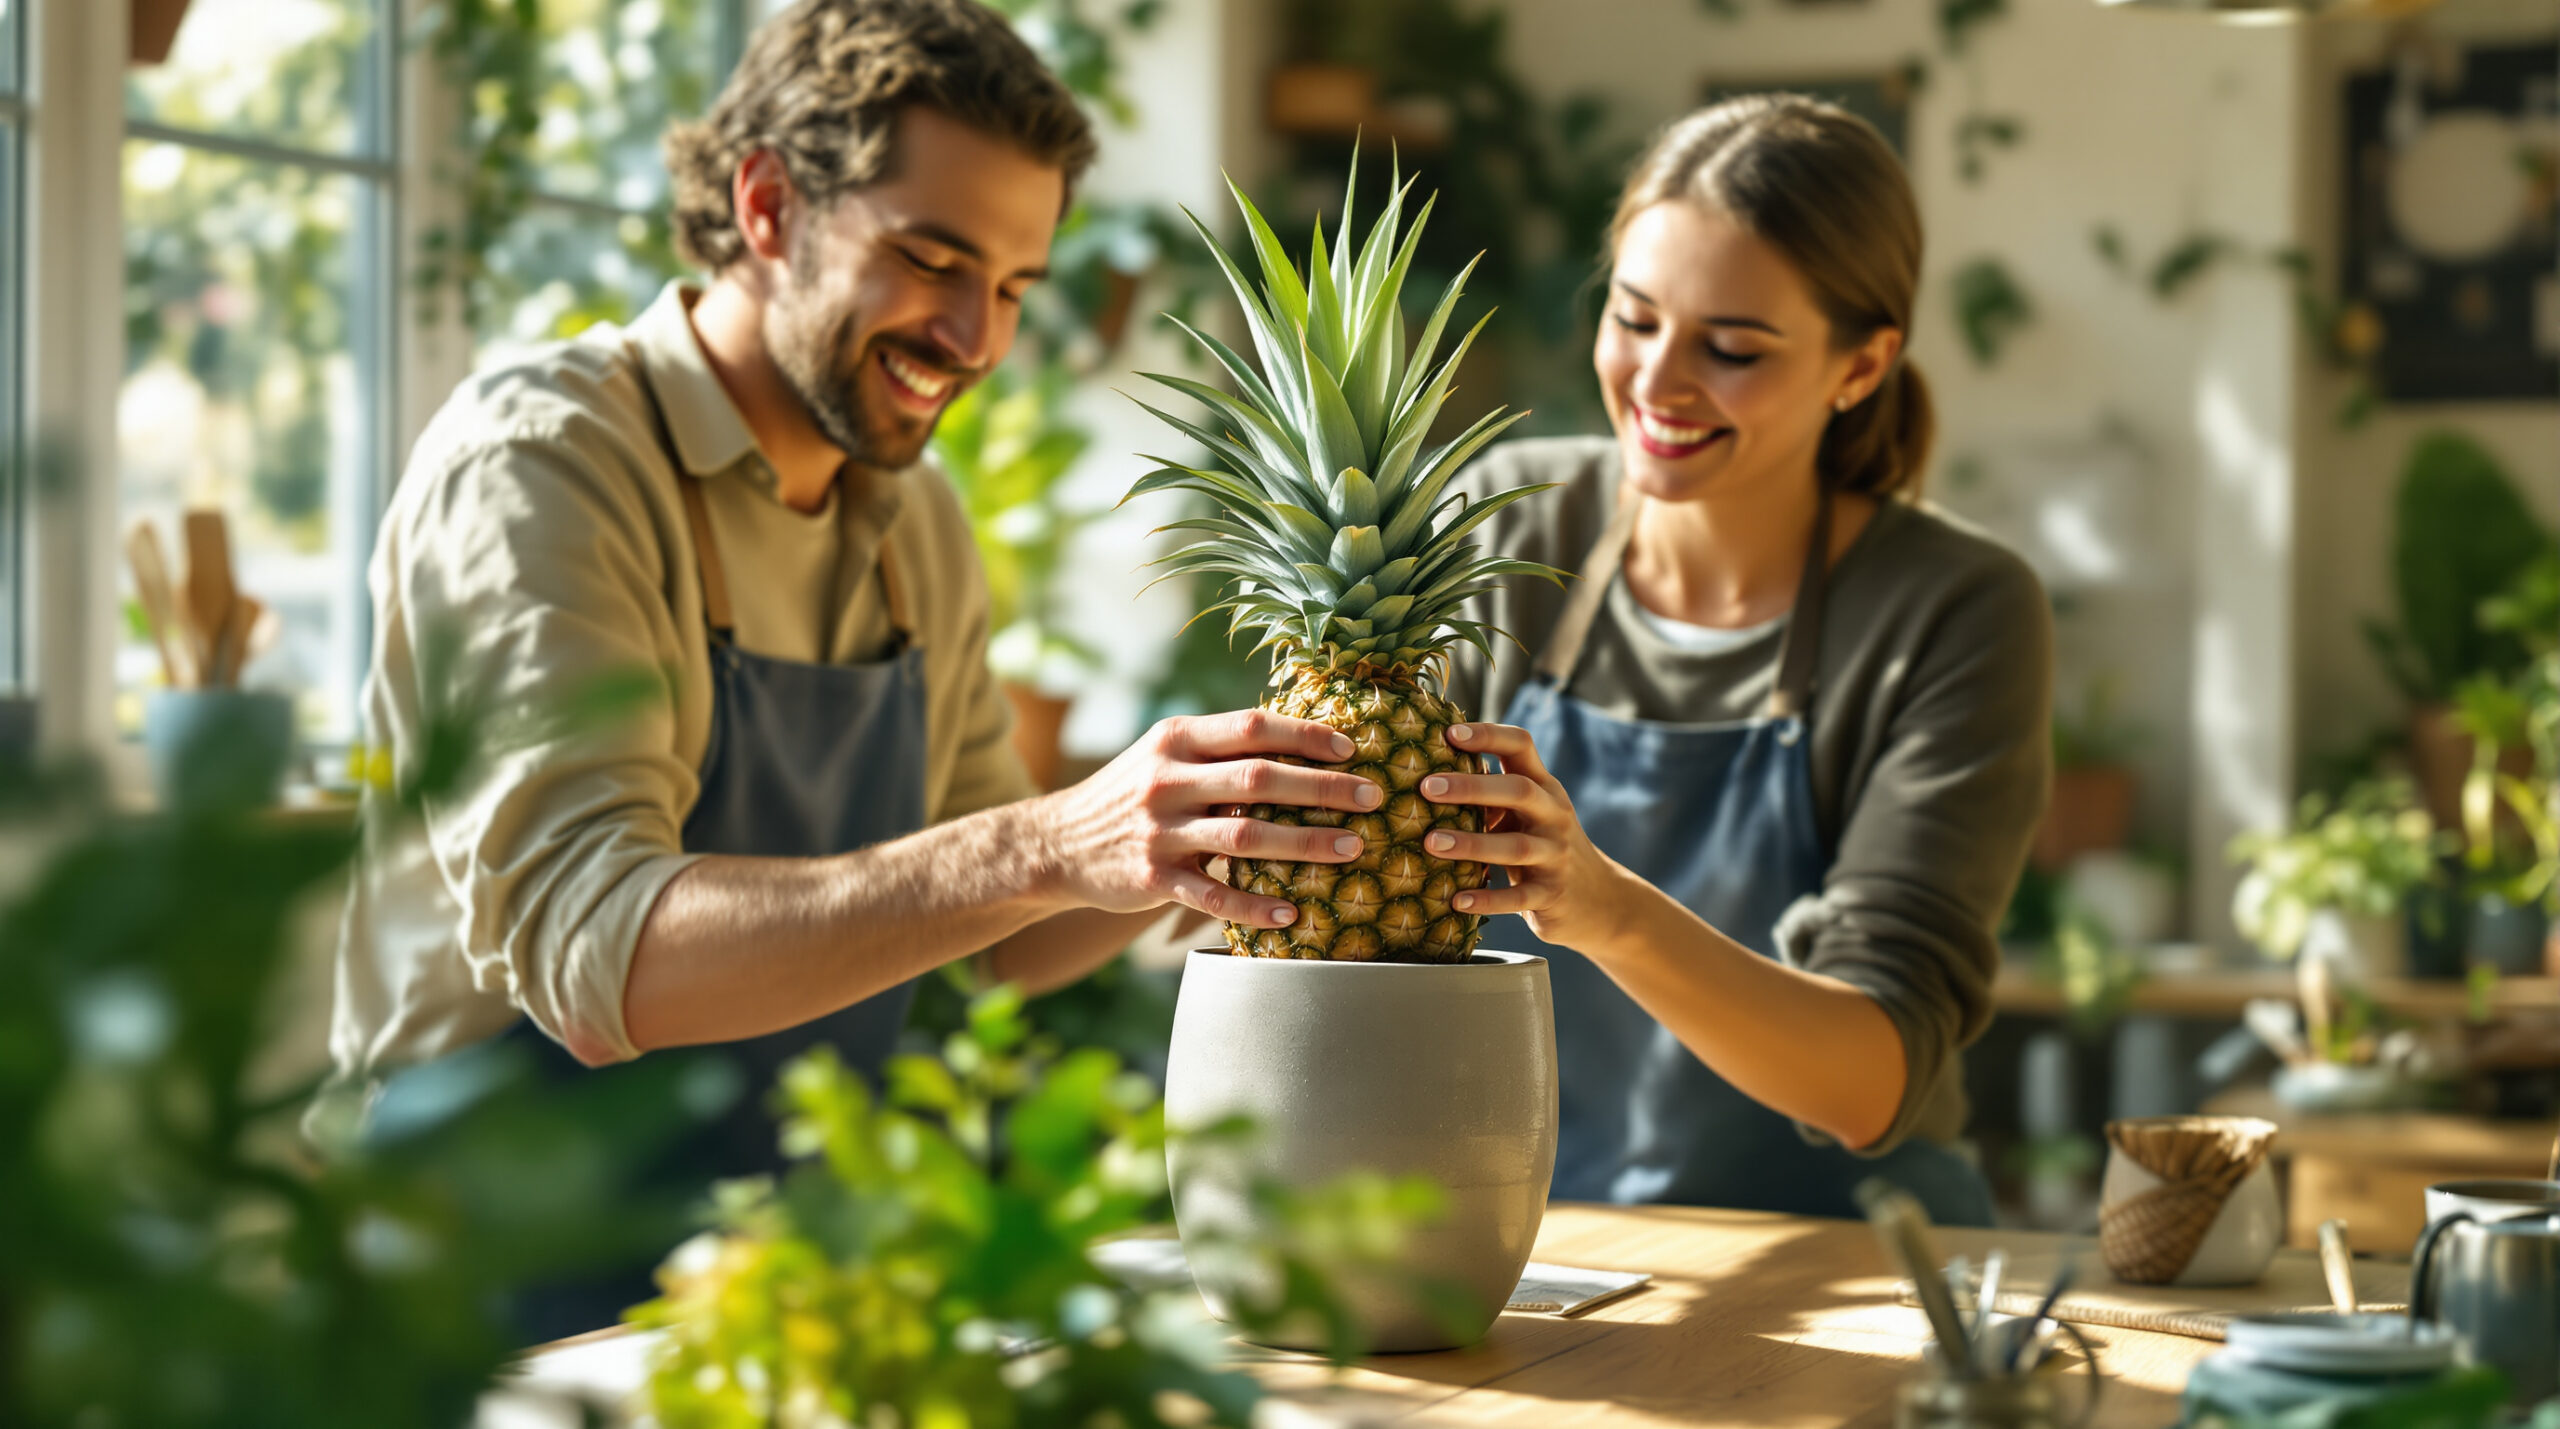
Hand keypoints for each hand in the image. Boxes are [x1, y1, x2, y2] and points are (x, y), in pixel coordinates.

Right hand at [1033, 711, 1383, 928]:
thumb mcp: (1163, 754)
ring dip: (1305, 842)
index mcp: (1177, 740)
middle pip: (1259, 778)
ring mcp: (1160, 830)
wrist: (1058, 841)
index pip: (1252, 727)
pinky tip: (1292, 915)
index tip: (1353, 749)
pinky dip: (1255, 905)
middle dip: (1323, 787)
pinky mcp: (1152, 878)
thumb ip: (1219, 747)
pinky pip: (1213, 894)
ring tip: (1353, 850)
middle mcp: (1168, 779)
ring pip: (1245, 835)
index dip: (1306, 735)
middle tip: (1374, 798)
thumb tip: (1300, 739)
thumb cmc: (1131, 794)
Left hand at [1420, 722, 1633, 951]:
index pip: (1521, 746)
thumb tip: (1428, 772)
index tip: (1450, 733)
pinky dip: (1488, 900)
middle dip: (1472, 787)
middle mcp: (1553, 815)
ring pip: (1515, 846)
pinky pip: (1518, 898)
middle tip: (1427, 787)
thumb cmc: (1541, 844)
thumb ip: (1491, 794)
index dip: (1488, 735)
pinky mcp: (1551, 894)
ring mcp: (1555, 855)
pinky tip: (1457, 901)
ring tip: (1431, 843)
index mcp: (1544, 787)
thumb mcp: (1526, 814)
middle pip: (1518, 791)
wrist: (1598, 897)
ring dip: (1472, 844)